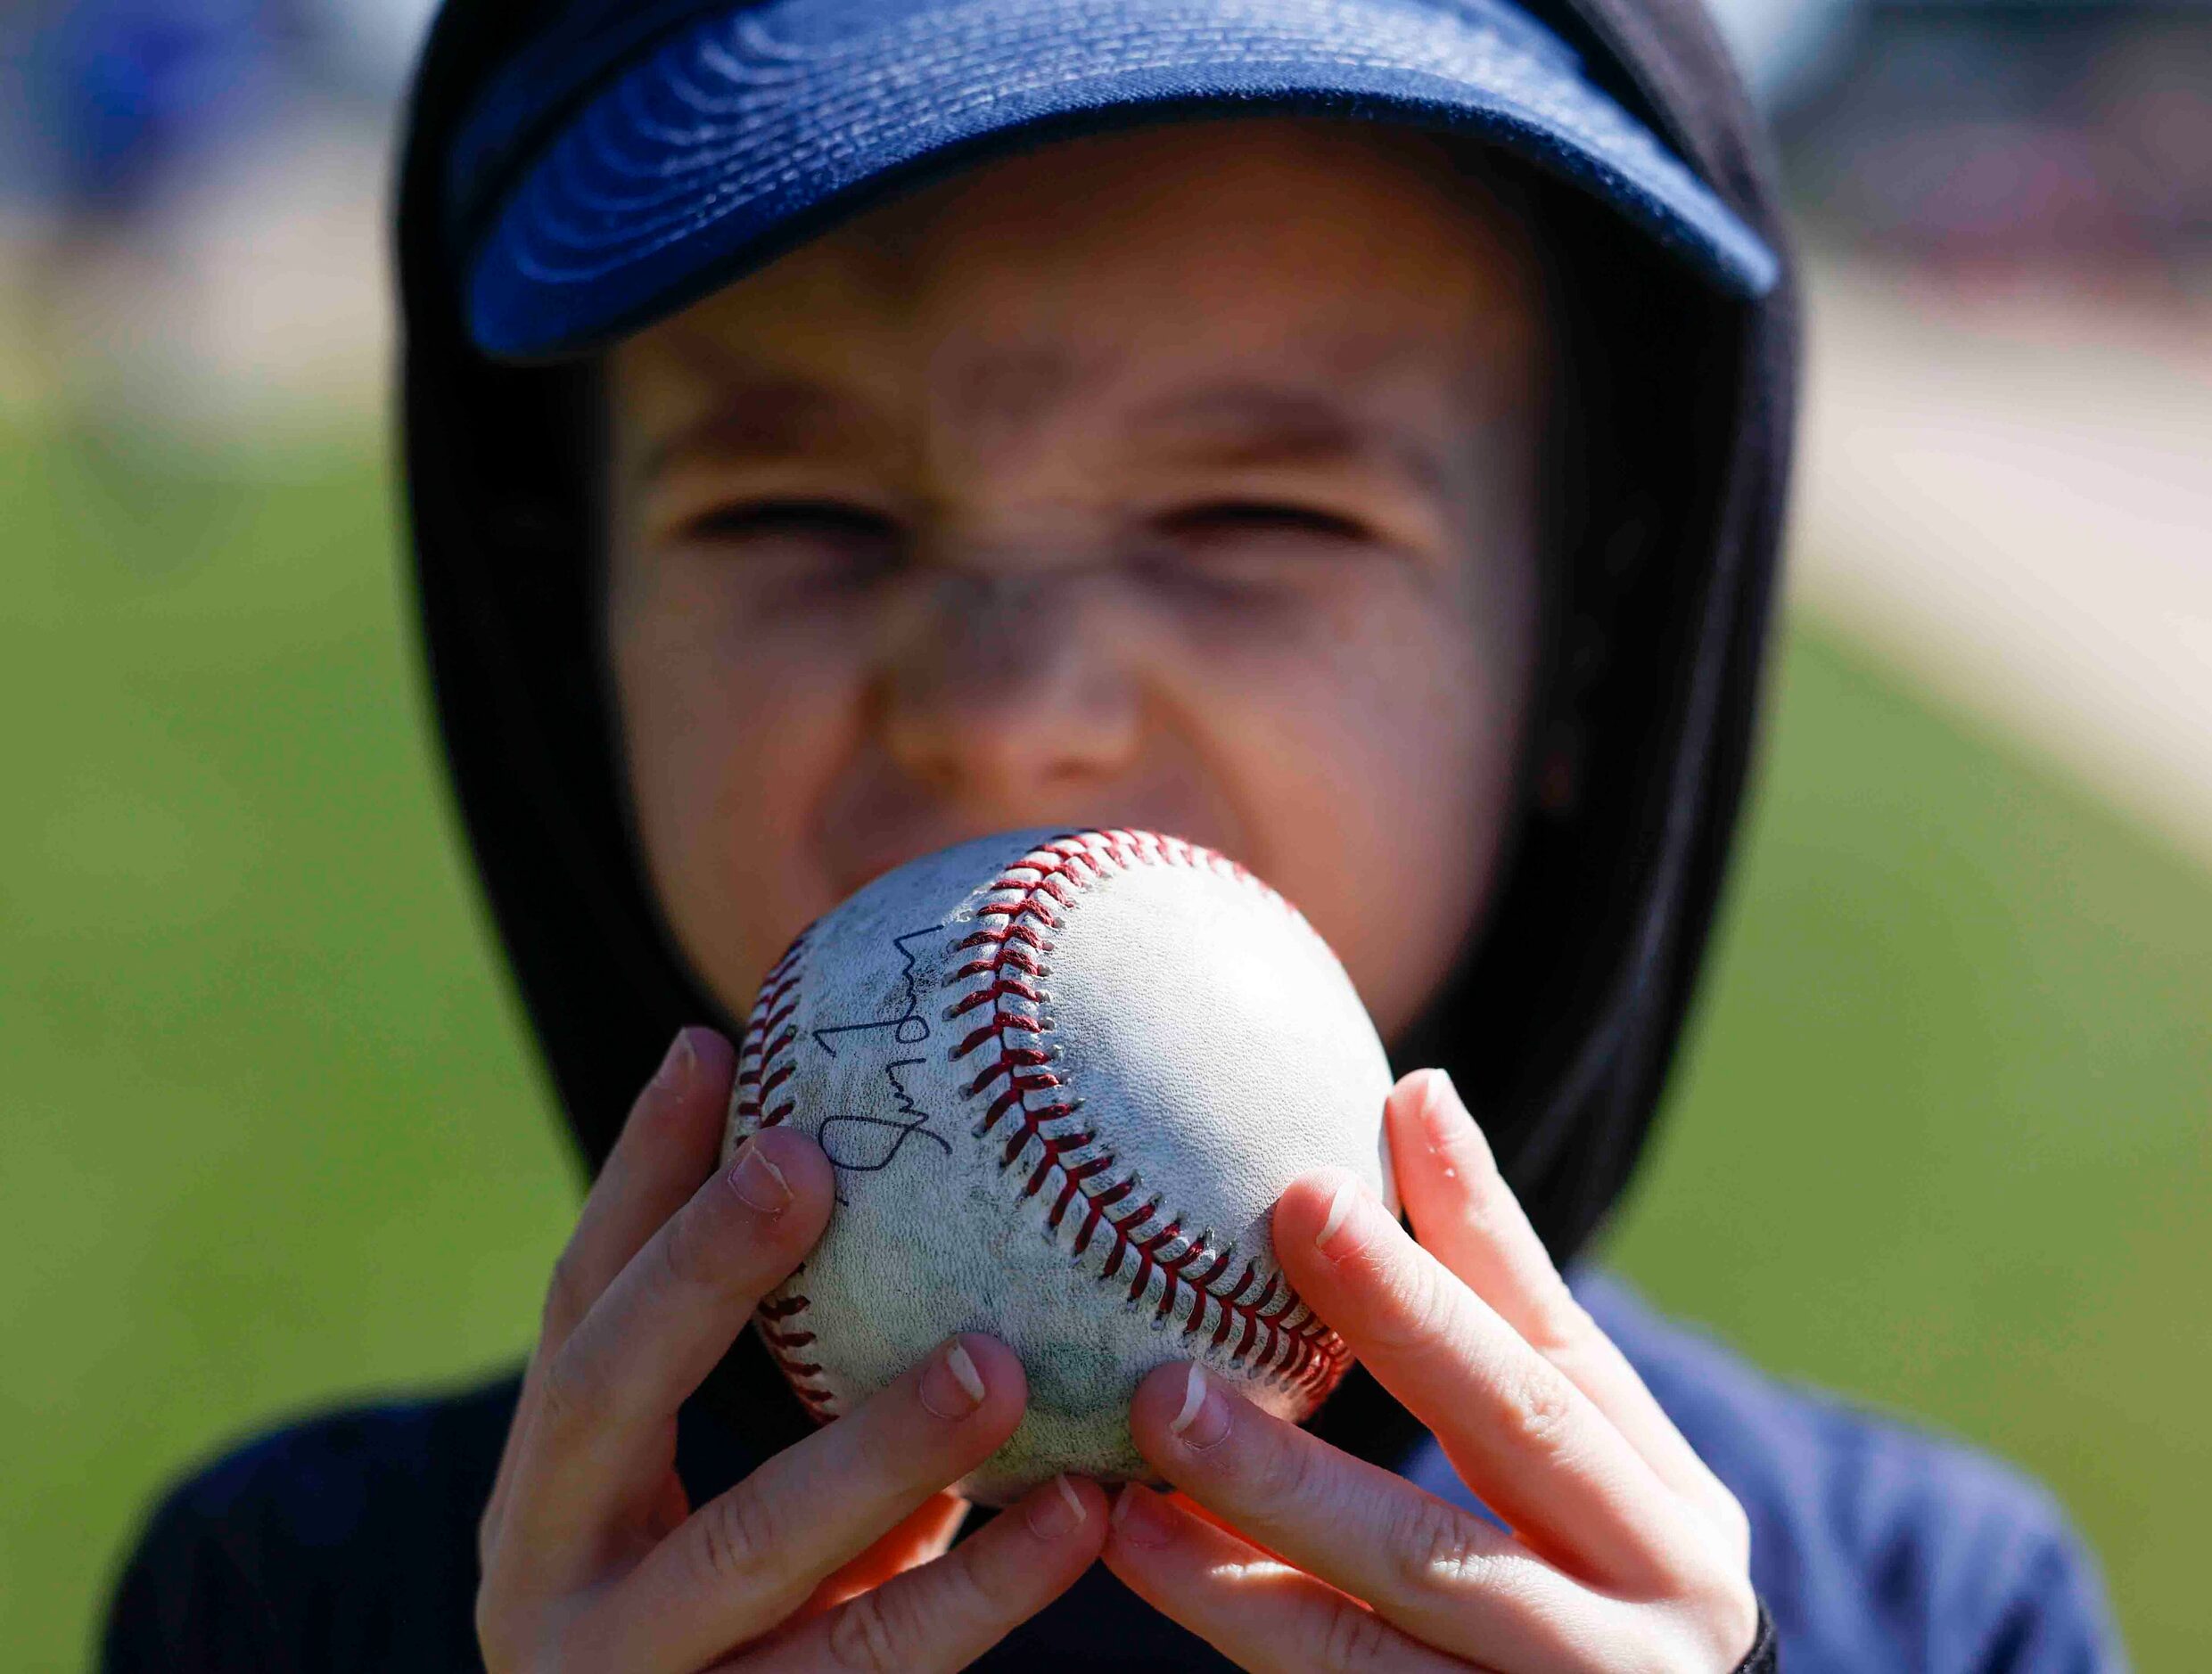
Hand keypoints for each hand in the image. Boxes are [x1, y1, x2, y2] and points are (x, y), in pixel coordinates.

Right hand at [476, 1027, 1106, 1672]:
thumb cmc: (753, 1633)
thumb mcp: (742, 1506)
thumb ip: (804, 1382)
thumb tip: (931, 1166)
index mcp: (547, 1495)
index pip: (574, 1308)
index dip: (636, 1179)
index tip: (711, 1045)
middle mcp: (552, 1584)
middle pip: (605, 1399)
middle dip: (701, 1271)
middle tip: (815, 1160)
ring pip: (746, 1554)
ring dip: (872, 1449)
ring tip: (998, 1362)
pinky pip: (868, 1669)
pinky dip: (978, 1592)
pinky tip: (1077, 1516)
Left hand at [1102, 1069, 1757, 1671]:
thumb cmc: (1607, 1581)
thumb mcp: (1587, 1452)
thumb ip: (1498, 1294)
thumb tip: (1420, 1090)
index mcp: (1669, 1514)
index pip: (1547, 1368)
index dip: (1428, 1282)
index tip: (1307, 1190)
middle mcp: (1649, 1620)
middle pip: (1480, 1494)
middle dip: (1330, 1417)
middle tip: (1179, 1360)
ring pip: (1393, 1627)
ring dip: (1257, 1538)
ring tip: (1136, 1468)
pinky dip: (1242, 1627)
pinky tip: (1146, 1556)